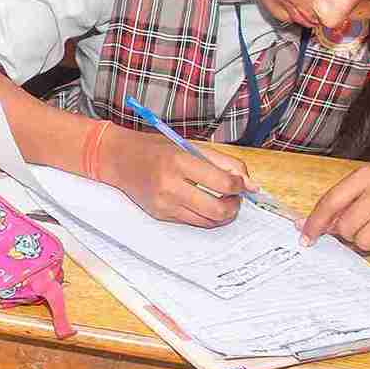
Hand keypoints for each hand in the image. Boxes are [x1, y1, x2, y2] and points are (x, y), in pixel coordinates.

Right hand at [108, 128, 248, 227]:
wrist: (119, 158)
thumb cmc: (156, 149)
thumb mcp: (191, 146)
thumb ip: (225, 163)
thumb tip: (250, 184)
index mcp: (180, 161)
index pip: (224, 183)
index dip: (241, 186)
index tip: (242, 184)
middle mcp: (171, 185)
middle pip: (219, 209)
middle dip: (234, 206)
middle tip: (235, 197)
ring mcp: (164, 203)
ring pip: (208, 221)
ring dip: (223, 214)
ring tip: (222, 201)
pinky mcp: (160, 215)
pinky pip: (193, 222)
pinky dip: (204, 215)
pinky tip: (203, 203)